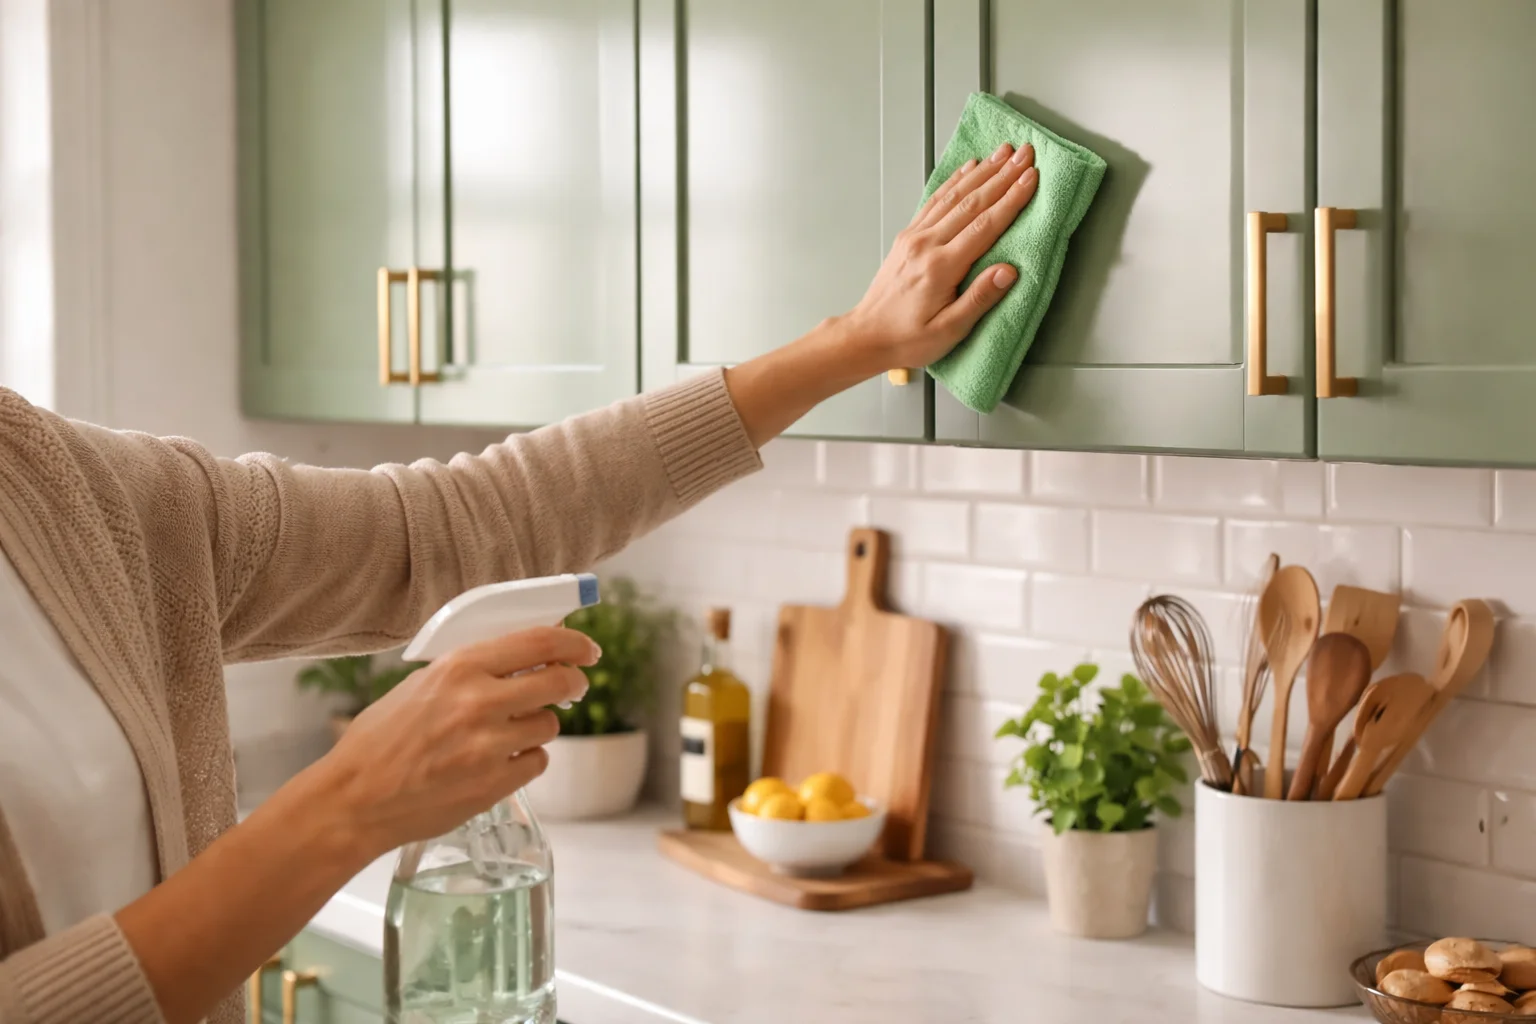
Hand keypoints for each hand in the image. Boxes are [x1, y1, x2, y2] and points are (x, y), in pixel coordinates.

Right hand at [317, 626, 597, 854]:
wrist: (354, 800)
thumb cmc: (379, 740)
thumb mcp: (421, 685)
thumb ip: (472, 670)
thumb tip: (525, 656)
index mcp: (458, 667)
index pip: (539, 641)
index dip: (573, 643)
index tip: (587, 649)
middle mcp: (478, 702)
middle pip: (558, 681)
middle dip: (573, 682)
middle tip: (572, 686)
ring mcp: (489, 745)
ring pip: (549, 724)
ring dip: (539, 725)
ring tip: (509, 732)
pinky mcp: (494, 784)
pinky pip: (537, 761)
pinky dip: (526, 759)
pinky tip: (500, 760)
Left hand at [845, 141, 1038, 370]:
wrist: (867, 335)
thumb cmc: (907, 338)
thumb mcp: (948, 330)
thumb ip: (979, 299)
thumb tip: (1008, 271)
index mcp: (940, 267)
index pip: (984, 225)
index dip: (1010, 199)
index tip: (1031, 178)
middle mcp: (926, 244)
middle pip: (971, 202)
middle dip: (1002, 175)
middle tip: (1026, 155)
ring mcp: (914, 237)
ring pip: (953, 196)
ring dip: (982, 172)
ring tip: (1004, 153)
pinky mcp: (908, 236)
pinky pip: (935, 201)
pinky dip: (954, 181)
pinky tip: (969, 168)